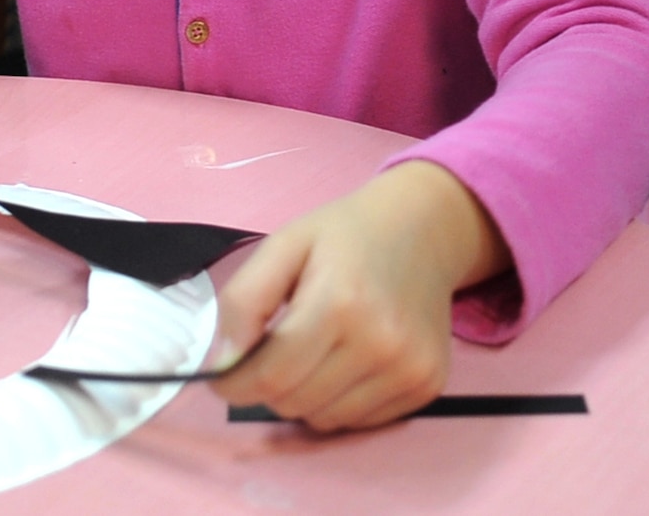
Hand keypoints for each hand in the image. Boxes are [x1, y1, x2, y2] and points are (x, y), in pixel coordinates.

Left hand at [211, 161, 507, 431]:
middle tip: (272, 350)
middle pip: (295, 401)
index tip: (221, 376)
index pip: (271, 375)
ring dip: (304, 395)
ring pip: (324, 419)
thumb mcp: (285, 244)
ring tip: (313, 351)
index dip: (234, 383)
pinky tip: (345, 361)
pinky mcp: (427, 387)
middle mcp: (381, 343)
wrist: (424, 227)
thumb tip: (221, 361)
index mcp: (341, 302)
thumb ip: (244, 299)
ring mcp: (410, 370)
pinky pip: (359, 421)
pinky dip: (338, 402)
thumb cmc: (347, 234)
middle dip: (268, 384)